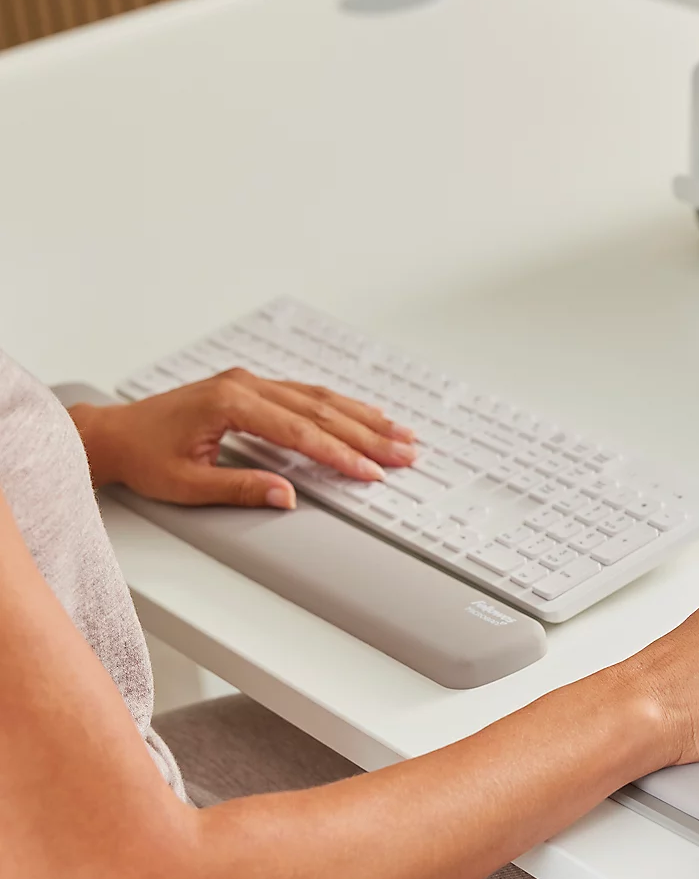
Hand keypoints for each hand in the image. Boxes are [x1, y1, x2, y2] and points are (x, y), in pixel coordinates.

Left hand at [70, 368, 416, 506]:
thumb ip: (241, 488)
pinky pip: (307, 395)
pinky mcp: (252, 388)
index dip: (342, 455)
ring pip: (320, 398)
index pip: (303, 432)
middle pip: (322, 411)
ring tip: (399, 433)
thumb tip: (287, 496)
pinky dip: (340, 408)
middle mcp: (246, 386)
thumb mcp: (188, 484)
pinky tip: (364, 415)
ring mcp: (250, 383)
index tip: (372, 471)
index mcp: (232, 404)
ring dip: (363, 418)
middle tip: (405, 451)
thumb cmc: (144, 456)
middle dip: (368, 434)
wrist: (113, 433)